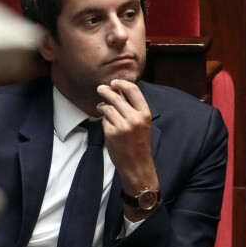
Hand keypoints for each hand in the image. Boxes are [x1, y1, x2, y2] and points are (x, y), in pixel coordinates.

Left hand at [97, 79, 159, 219]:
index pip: (133, 90)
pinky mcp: (111, 133)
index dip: (121, 83)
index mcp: (145, 113)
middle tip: (100, 88)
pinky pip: (104, 120)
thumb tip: (117, 90)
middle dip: (106, 91)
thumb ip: (132, 107)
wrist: (137, 164)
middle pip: (116, 97)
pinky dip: (104, 121)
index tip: (114, 82)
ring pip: (108, 108)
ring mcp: (122, 126)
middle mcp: (134, 118)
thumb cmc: (140, 143)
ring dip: (103, 106)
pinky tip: (108, 126)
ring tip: (101, 107)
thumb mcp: (142, 123)